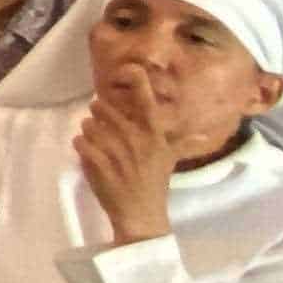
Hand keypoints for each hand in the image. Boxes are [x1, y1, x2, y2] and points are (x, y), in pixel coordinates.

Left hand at [77, 66, 184, 244]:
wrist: (141, 214)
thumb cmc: (155, 184)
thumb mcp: (170, 160)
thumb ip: (181, 142)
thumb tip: (203, 135)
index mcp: (154, 135)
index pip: (146, 101)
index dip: (137, 81)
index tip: (130, 68)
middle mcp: (136, 139)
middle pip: (103, 108)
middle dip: (99, 113)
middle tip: (103, 123)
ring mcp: (115, 150)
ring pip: (88, 124)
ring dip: (88, 131)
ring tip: (99, 143)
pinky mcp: (97, 162)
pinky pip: (79, 141)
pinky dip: (80, 145)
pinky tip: (90, 153)